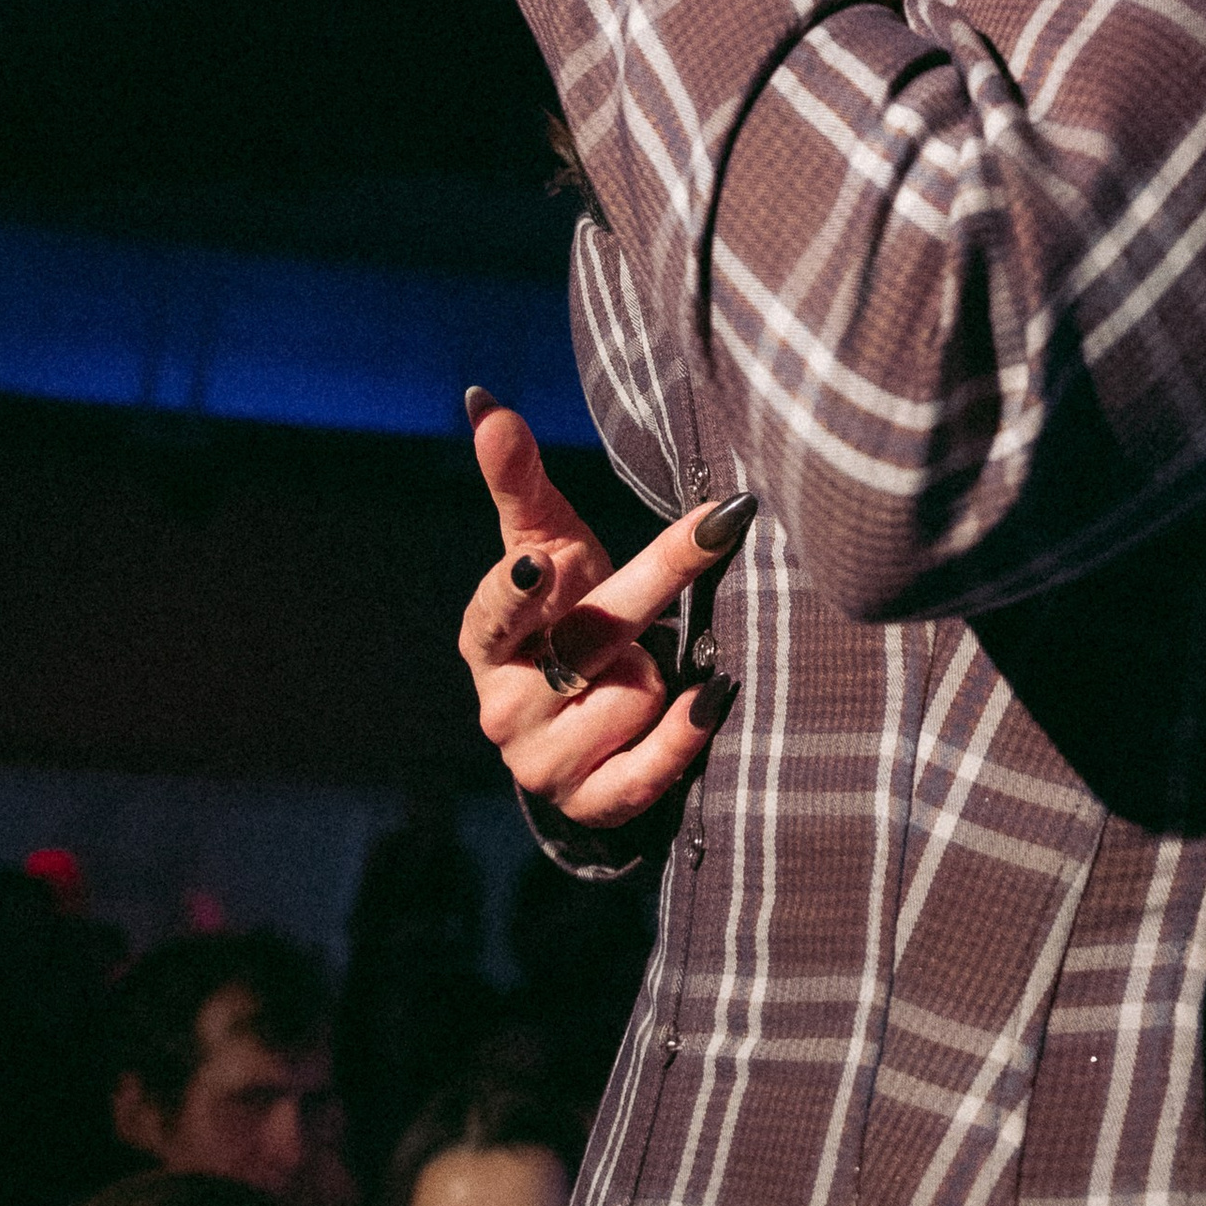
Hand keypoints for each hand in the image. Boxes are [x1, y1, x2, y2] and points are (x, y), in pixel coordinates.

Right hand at [458, 396, 749, 830]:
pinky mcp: (588, 803)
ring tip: (648, 666)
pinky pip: (647, 773)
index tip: (542, 570)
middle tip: (720, 528)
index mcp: (487, 638)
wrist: (585, 712)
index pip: (499, 613)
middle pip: (592, 638)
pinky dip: (683, 737)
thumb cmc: (568, 605)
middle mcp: (503, 706)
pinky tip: (708, 701)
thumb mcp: (546, 542)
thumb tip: (485, 403)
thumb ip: (519, 480)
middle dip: (654, 586)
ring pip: (632, 699)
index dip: (518, 595)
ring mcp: (541, 762)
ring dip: (659, 676)